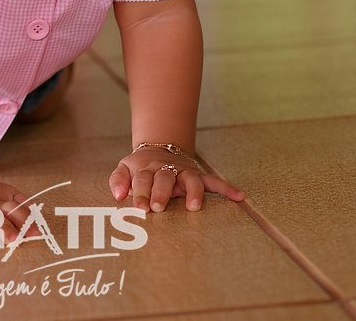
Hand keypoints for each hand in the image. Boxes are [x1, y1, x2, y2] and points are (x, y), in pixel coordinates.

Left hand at [108, 146, 245, 212]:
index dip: (140, 193)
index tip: (140, 208)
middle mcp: (165, 169)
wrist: (158, 149)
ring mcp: (182, 171)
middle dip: (161, 192)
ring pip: (190, 178)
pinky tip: (238, 196)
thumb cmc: (140, 168)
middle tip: (159, 207)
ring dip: (192, 191)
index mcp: (146, 169)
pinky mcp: (197, 174)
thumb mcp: (124, 168)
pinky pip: (213, 181)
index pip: (142, 180)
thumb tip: (117, 194)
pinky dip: (226, 188)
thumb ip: (118, 180)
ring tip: (194, 206)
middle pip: (164, 178)